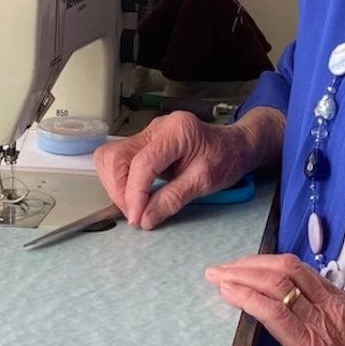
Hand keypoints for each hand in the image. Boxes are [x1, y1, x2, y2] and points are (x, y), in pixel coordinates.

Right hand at [93, 110, 250, 229]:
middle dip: (120, 190)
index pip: (142, 163)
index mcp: (177, 131)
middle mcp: (156, 127)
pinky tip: (134, 194)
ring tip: (135, 206)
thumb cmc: (225, 158)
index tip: (137, 218)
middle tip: (136, 215)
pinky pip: (117, 159)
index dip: (135, 194)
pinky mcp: (142, 142)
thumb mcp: (205, 182)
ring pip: (111, 157)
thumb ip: (173, 199)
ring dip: (116, 186)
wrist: (233, 146)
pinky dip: (119, 180)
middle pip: (118, 157)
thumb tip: (146, 218)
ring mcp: (147, 133)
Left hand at [205, 253, 344, 345]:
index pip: (299, 270)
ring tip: (218, 276)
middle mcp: (332, 306)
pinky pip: (272, 311)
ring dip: (240, 275)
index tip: (246, 267)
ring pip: (275, 282)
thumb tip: (295, 312)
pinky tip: (229, 293)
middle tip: (225, 268)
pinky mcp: (308, 345)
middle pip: (285, 268)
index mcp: (343, 303)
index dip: (267, 264)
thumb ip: (327, 319)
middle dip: (249, 263)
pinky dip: (246, 297)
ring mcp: (321, 323)